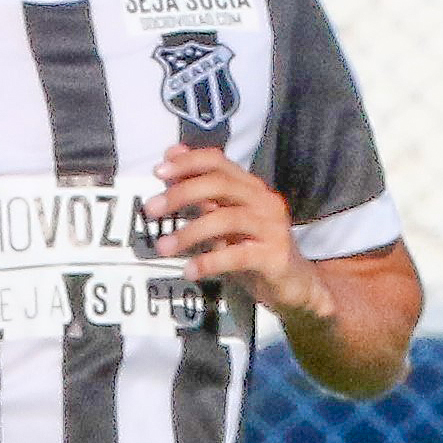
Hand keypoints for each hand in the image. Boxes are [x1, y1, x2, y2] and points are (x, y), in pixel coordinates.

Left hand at [153, 148, 309, 313]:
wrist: (292, 283)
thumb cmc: (251, 248)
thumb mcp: (222, 220)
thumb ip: (199, 192)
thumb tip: (171, 158)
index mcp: (249, 188)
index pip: (219, 162)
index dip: (189, 162)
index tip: (158, 171)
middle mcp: (263, 200)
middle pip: (221, 185)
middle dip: (182, 193)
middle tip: (150, 209)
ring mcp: (271, 227)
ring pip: (227, 219)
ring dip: (190, 232)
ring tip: (162, 248)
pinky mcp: (274, 256)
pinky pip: (238, 256)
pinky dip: (210, 262)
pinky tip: (189, 271)